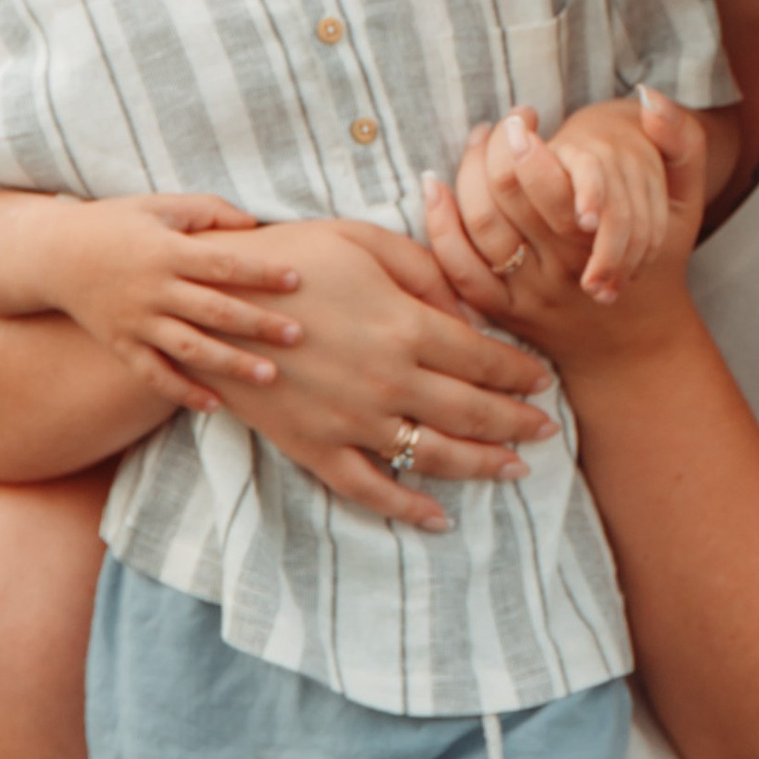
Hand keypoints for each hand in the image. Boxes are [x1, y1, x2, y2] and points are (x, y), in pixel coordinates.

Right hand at [21, 194, 308, 415]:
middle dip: (257, 324)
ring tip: (270, 376)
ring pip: (189, 348)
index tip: (296, 280)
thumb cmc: (116, 224)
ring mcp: (135, 322)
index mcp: (165, 252)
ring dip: (230, 364)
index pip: (222, 265)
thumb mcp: (159, 206)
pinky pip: (154, 375)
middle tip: (297, 335)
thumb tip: (255, 224)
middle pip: (214, 311)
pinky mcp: (121, 346)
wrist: (52, 255)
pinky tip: (216, 404)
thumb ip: (208, 211)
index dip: (260, 273)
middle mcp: (152, 290)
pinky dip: (183, 392)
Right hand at [235, 214, 560, 533]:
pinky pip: (370, 489)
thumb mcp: (365, 240)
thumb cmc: (292, 257)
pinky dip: (407, 509)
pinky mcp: (314, 447)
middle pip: (472, 413)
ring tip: (514, 468)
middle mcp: (387, 381)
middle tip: (547, 429)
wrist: (210, 300)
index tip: (542, 381)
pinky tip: (438, 517)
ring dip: (482, 466)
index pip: (484, 360)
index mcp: (405, 326)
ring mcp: (351, 421)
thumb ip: (428, 272)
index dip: (520, 374)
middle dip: (517, 423)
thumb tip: (471, 314)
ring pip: (433, 456)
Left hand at [423, 94, 710, 365]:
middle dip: (496, 151)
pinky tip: (435, 187)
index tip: (524, 118)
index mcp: (602, 237)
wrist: (636, 341)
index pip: (552, 186)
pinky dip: (440, 227)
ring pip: (482, 227)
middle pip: (510, 200)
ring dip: (468, 175)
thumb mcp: (686, 201)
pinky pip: (460, 269)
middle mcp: (563, 267)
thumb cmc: (659, 260)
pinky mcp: (503, 310)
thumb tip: (649, 96)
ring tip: (478, 140)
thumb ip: (681, 142)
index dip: (528, 146)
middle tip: (499, 124)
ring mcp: (530, 292)